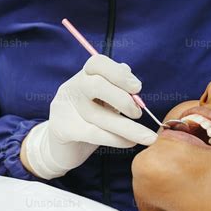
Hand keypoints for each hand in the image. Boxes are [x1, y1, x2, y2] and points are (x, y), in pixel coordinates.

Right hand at [22, 55, 157, 178]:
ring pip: (97, 115)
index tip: (137, 88)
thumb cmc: (89, 120)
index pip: (98, 63)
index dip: (119, 74)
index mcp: (84, 76)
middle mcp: (73, 88)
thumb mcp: (105, 101)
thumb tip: (128, 72)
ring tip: (147, 137)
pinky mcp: (62, 130)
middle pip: (96, 85)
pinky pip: (93, 133)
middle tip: (138, 113)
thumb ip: (116, 87)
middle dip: (122, 99)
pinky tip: (130, 143)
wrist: (62, 147)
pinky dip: (116, 138)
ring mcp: (65, 108)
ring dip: (127, 126)